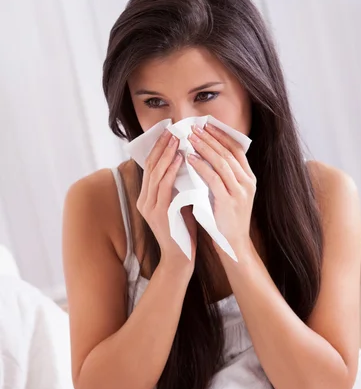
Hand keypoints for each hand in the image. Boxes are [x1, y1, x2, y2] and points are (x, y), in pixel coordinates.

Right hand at [136, 129, 196, 271]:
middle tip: (173, 129)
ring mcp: (149, 207)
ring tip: (177, 138)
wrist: (181, 259)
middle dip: (162, 145)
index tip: (170, 132)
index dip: (159, 148)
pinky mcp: (158, 214)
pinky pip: (164, 186)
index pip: (151, 166)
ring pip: (155, 173)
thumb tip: (188, 162)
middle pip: (150, 166)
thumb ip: (178, 186)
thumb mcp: (179, 204)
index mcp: (147, 197)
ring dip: (167, 153)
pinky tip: (180, 159)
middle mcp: (144, 200)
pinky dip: (171, 170)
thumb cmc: (184, 231)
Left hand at [187, 122, 256, 257]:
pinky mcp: (229, 202)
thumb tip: (206, 154)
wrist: (233, 245)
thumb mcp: (229, 194)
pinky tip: (190, 159)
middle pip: (228, 152)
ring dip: (204, 148)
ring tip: (190, 138)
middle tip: (194, 127)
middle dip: (210, 138)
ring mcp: (240, 192)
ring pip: (221, 163)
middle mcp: (248, 183)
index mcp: (249, 179)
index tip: (206, 125)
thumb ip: (223, 176)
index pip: (236, 149)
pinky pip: (214, 179)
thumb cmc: (226, 219)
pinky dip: (201, 167)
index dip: (221, 135)